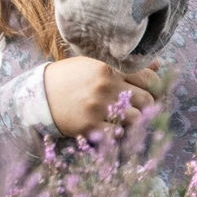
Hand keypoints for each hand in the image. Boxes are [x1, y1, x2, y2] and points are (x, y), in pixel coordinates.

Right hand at [43, 56, 160, 139]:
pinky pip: (118, 133)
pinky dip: (118, 131)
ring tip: (126, 116)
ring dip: (135, 119)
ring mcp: (99, 107)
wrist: (39, 96)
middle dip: (149, 104)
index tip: (153, 91)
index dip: (156, 86)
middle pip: (147, 99)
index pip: (148, 78)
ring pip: (137, 118)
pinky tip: (111, 126)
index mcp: (109, 68)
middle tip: (142, 106)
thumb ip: (125, 64)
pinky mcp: (91, 126)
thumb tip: (158, 65)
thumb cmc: (69, 77)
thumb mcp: (94, 63)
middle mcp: (106, 86)